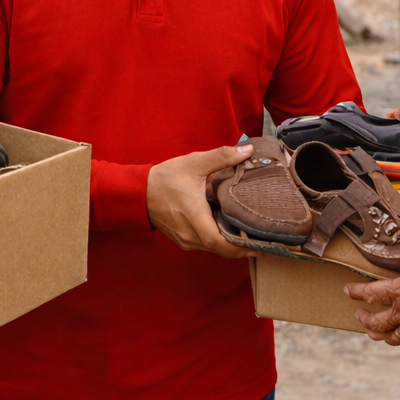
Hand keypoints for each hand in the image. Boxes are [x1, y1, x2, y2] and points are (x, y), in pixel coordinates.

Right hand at [146, 144, 254, 258]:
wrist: (139, 192)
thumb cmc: (165, 178)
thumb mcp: (194, 163)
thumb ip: (222, 157)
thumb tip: (248, 150)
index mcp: (193, 215)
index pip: (218, 242)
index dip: (238, 247)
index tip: (256, 244)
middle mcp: (189, 233)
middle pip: (220, 249)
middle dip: (240, 247)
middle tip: (260, 239)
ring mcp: (184, 240)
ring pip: (213, 249)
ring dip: (229, 244)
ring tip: (247, 234)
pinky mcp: (182, 241)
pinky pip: (204, 246)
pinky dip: (217, 241)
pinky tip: (227, 231)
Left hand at [344, 246, 399, 345]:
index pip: (371, 292)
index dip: (356, 291)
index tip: (348, 290)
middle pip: (374, 320)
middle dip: (363, 317)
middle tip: (358, 314)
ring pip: (388, 336)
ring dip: (376, 333)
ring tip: (371, 332)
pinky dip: (398, 340)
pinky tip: (398, 337)